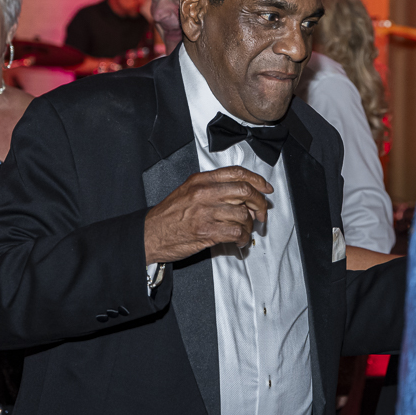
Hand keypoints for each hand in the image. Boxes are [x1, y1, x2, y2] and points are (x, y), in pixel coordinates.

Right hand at [143, 166, 272, 263]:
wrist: (149, 234)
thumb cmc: (167, 215)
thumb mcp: (187, 191)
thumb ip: (212, 188)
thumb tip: (240, 194)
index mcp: (201, 180)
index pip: (237, 173)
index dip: (257, 180)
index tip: (266, 188)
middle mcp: (204, 193)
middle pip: (245, 192)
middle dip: (259, 203)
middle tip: (261, 213)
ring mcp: (206, 212)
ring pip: (243, 214)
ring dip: (249, 225)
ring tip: (245, 230)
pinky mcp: (206, 231)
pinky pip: (236, 232)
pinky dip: (243, 238)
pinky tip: (239, 240)